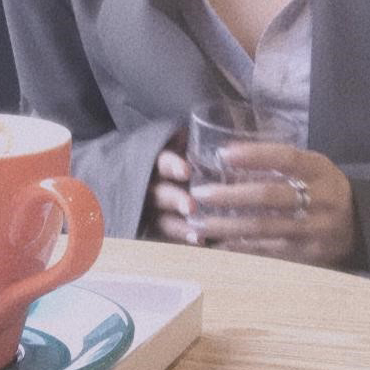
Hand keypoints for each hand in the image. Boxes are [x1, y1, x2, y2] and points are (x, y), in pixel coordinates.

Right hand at [142, 129, 195, 243]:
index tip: (186, 170)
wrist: (137, 183)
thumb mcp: (179, 143)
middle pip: (159, 194)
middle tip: (191, 206)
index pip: (161, 161)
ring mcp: (152, 211)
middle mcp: (151, 187)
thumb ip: (194, 138)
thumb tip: (232, 120)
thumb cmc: (173, 158)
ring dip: (179, 228)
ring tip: (198, 236)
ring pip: (162, 221)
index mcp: (157, 162)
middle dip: (175, 199)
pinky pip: (165, 240)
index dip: (172, 166)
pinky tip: (199, 248)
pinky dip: (181, 245)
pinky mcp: (157, 231)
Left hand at [191, 142, 356, 267]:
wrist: (359, 225)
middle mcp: (319, 199)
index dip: (254, 155)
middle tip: (200, 193)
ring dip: (226, 226)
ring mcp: (313, 230)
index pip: (286, 158)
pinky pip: (266, 252)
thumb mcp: (313, 167)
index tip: (223, 154)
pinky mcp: (305, 256)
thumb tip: (229, 155)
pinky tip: (217, 245)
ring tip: (198, 222)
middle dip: (230, 195)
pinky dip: (239, 248)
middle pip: (269, 196)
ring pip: (263, 228)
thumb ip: (280, 162)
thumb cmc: (324, 187)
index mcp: (320, 170)